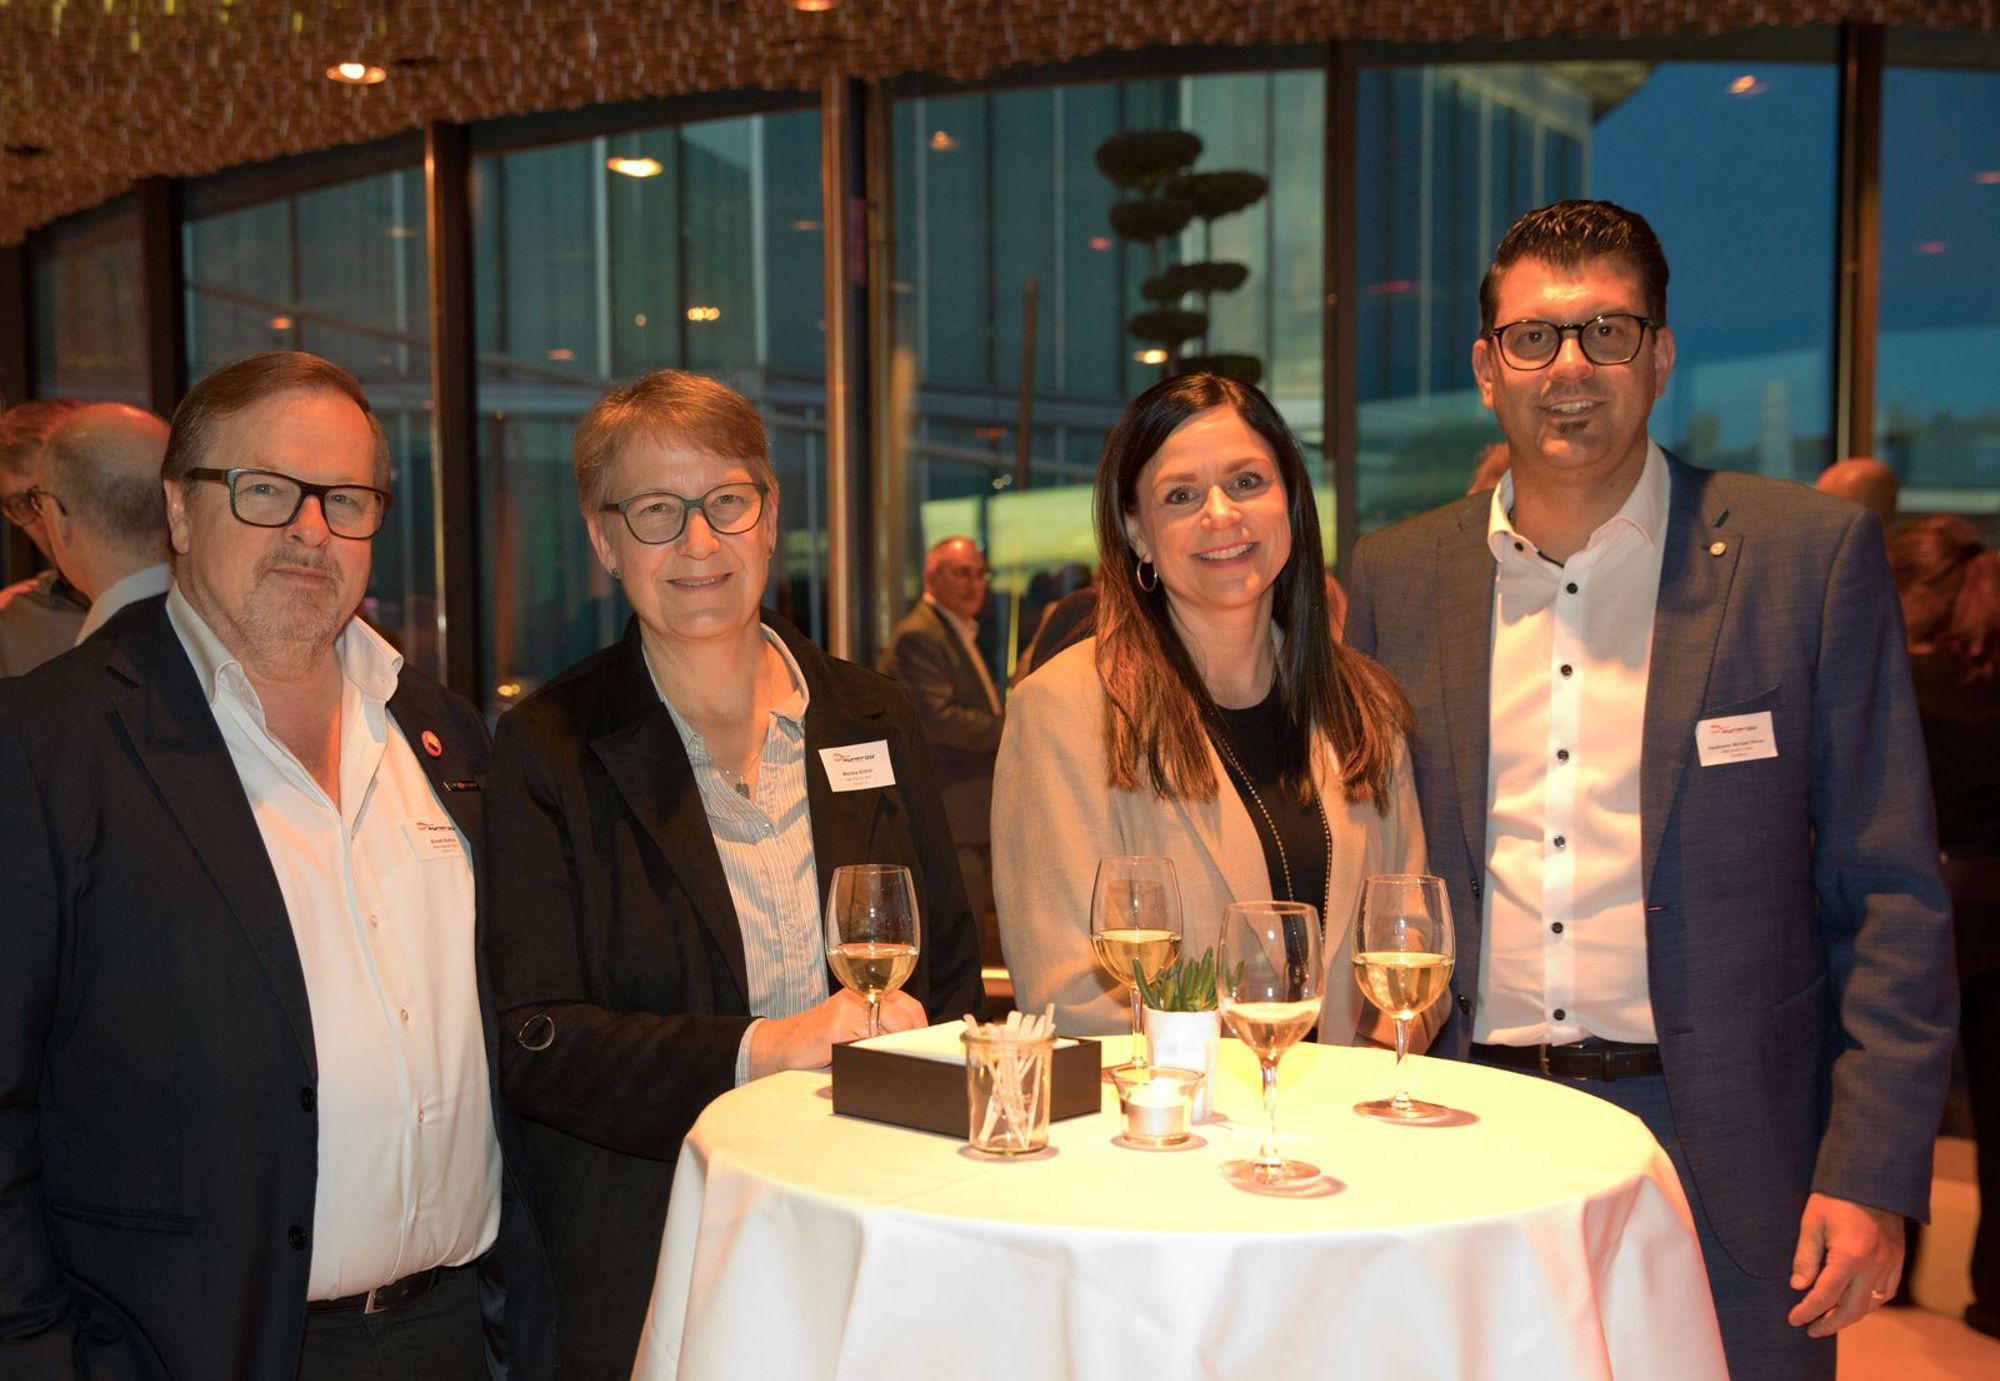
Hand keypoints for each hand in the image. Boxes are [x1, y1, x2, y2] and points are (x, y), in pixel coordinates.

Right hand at [747, 989, 929, 1078]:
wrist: (782, 1043)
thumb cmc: (820, 1037)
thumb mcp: (852, 1025)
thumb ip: (878, 1026)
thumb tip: (913, 1044)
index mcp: (866, 991)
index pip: (909, 1005)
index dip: (921, 1027)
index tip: (926, 1045)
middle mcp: (858, 994)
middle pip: (903, 1017)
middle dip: (910, 1041)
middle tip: (910, 1058)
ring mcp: (847, 1008)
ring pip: (887, 1031)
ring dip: (892, 1050)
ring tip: (887, 1060)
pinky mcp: (836, 1026)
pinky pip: (866, 1042)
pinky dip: (872, 1055)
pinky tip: (866, 1061)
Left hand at [1786, 1193, 1905, 1335]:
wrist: (1871, 1177)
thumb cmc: (1835, 1196)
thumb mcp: (1811, 1222)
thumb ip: (1805, 1257)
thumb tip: (1799, 1287)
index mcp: (1850, 1255)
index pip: (1825, 1295)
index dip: (1808, 1311)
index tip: (1794, 1319)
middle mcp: (1874, 1265)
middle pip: (1852, 1309)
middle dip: (1830, 1323)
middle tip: (1811, 1329)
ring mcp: (1891, 1263)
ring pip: (1871, 1304)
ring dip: (1850, 1315)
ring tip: (1829, 1317)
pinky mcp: (1899, 1259)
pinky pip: (1887, 1292)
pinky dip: (1870, 1303)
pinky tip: (1854, 1302)